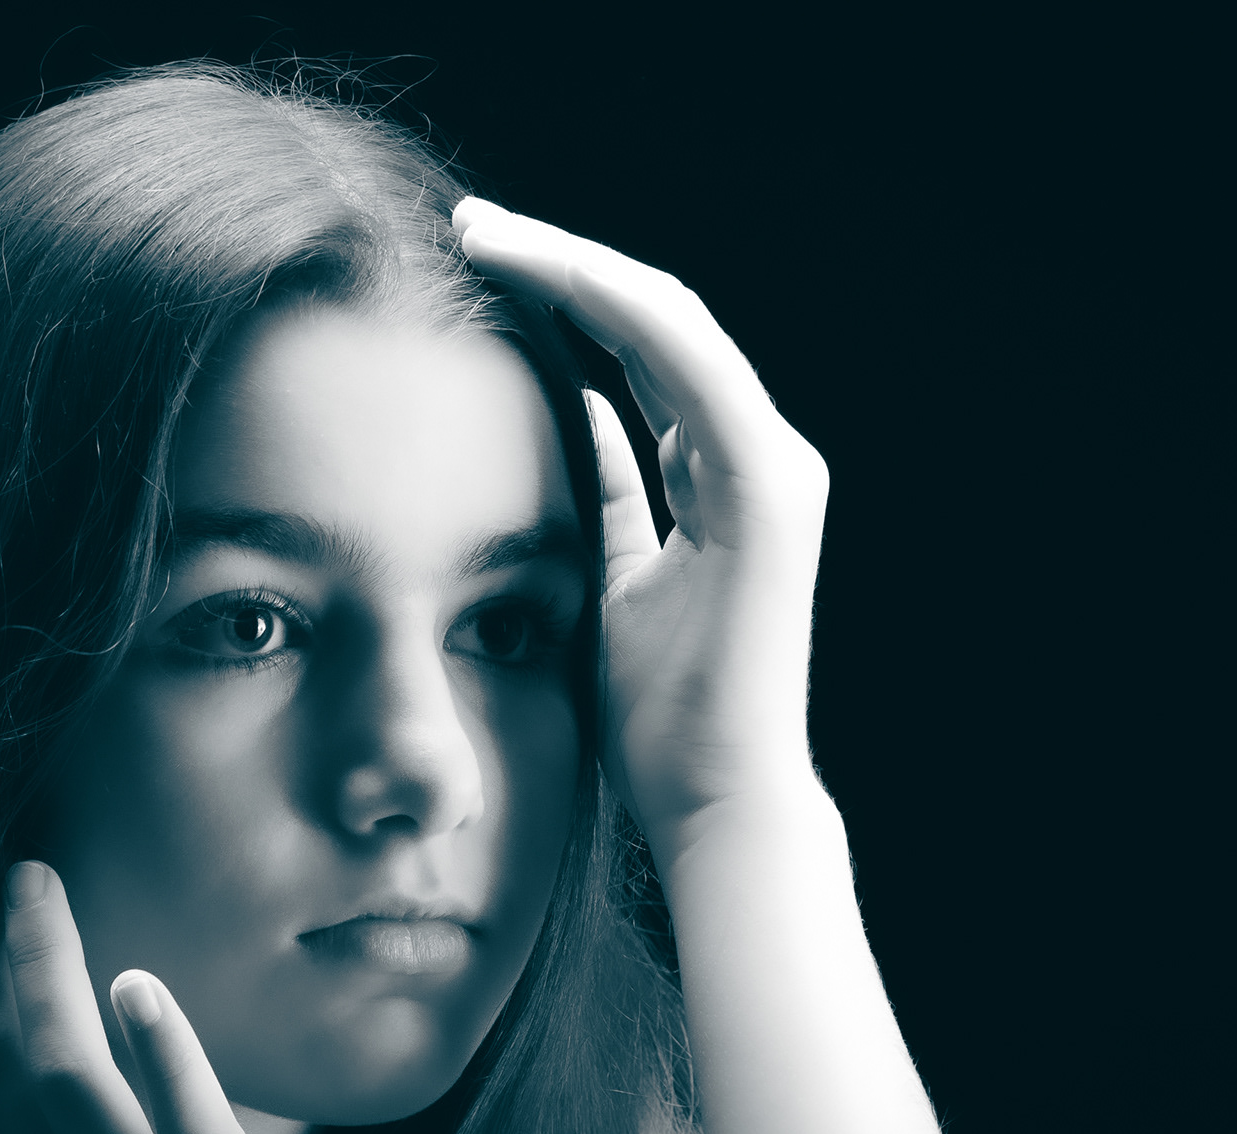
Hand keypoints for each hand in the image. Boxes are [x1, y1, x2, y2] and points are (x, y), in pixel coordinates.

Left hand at [451, 197, 831, 860]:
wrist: (712, 800)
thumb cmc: (659, 719)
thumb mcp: (607, 578)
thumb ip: (605, 493)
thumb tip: (570, 413)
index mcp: (723, 477)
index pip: (641, 353)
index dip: (563, 301)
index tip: (474, 270)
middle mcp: (756, 456)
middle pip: (653, 319)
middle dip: (558, 265)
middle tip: (465, 228)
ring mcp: (771, 465)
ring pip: (668, 321)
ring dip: (573, 267)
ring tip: (484, 236)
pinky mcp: (766, 487)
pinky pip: (687, 366)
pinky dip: (617, 313)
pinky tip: (546, 279)